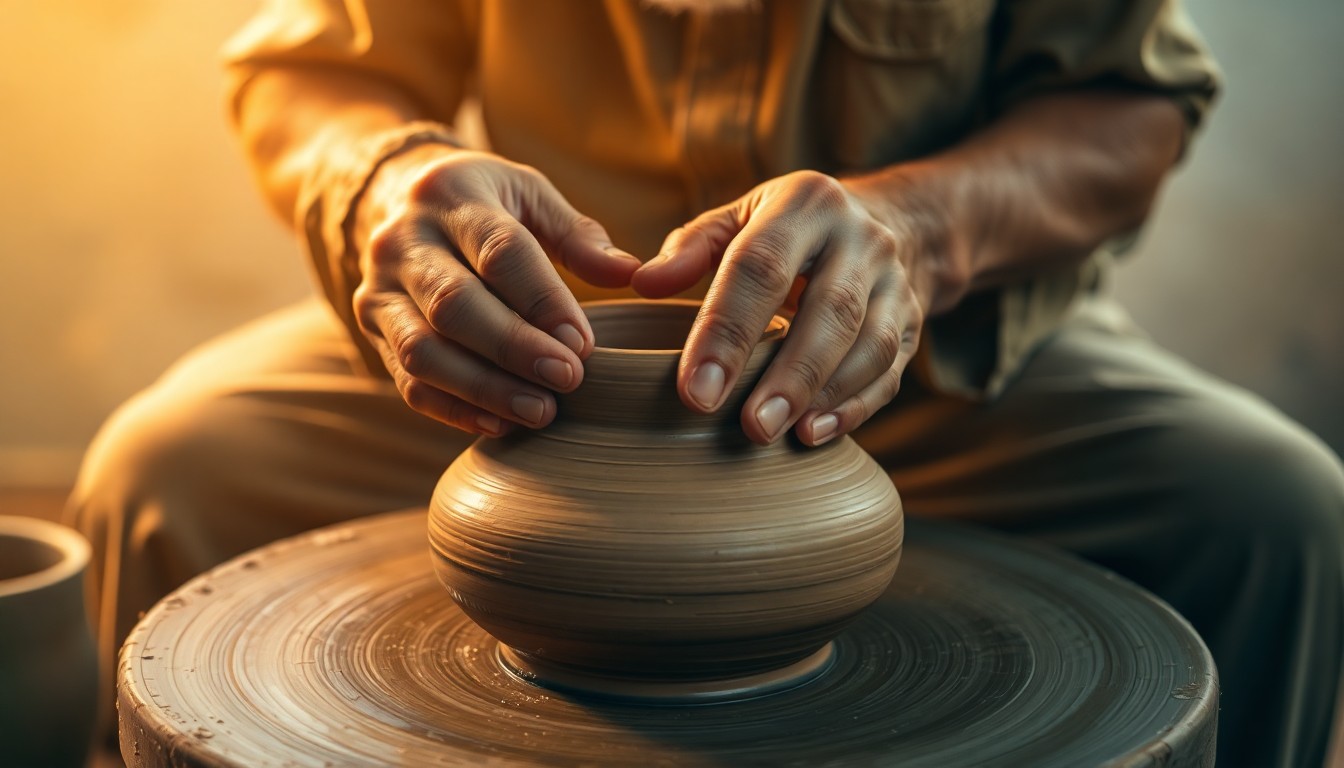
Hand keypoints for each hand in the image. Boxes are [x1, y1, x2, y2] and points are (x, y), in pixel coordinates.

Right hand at [352, 146, 640, 434]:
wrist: (398, 201)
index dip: (543, 300)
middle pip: (454, 304)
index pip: (499, 251)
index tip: (584, 343)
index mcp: (451, 194)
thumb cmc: (488, 205)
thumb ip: (579, 237)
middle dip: (515, 348)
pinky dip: (454, 409)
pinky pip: (407, 380)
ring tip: (541, 412)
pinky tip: (502, 425)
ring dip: (484, 388)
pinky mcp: (371, 329)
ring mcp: (378, 288)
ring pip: (422, 350)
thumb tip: (631, 274)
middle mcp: (402, 241)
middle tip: (570, 380)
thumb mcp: (532, 197)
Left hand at [632, 170, 961, 445]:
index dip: (727, 330)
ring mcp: (895, 281)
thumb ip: (692, 247)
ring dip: (825, 394)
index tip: (695, 390)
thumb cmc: (788, 232)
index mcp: (806, 204)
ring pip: (872, 344)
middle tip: (750, 428)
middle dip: (788, 374)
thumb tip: (643, 283)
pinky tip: (816, 434)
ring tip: (780, 435)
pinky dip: (857, 406)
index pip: (762, 267)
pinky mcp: (914, 321)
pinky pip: (893, 370)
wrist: (892, 222)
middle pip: (830, 310)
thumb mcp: (740, 217)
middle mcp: (861, 238)